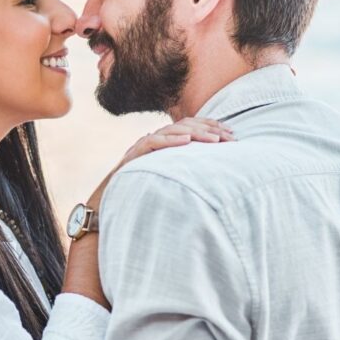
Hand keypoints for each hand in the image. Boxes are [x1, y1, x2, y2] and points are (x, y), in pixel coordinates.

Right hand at [86, 118, 233, 208]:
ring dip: (195, 134)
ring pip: (170, 132)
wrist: (106, 213)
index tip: (233, 135)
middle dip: (209, 129)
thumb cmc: (139, 202)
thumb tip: (217, 181)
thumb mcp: (171, 187)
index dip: (212, 128)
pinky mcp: (131, 158)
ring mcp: (141, 148)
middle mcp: (153, 143)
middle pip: (184, 127)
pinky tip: (186, 143)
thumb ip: (186, 176)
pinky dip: (169, 141)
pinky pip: (151, 143)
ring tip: (215, 139)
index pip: (190, 129)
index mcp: (163, 147)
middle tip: (231, 138)